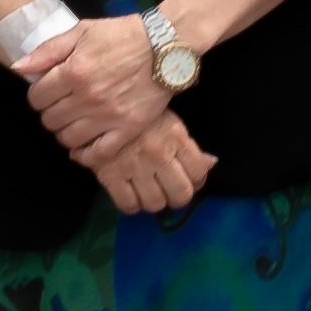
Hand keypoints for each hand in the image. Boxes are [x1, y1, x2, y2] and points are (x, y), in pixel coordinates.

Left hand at [16, 14, 173, 164]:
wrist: (165, 46)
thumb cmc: (121, 35)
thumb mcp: (81, 31)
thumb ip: (47, 51)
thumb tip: (18, 68)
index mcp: (73, 71)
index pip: (36, 98)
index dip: (38, 95)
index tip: (48, 91)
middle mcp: (87, 97)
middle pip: (50, 120)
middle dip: (50, 112)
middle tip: (61, 105)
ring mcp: (108, 116)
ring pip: (68, 139)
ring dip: (65, 132)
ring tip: (73, 122)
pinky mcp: (127, 129)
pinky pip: (98, 154)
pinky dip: (85, 156)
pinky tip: (82, 148)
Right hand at [86, 111, 210, 216]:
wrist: (99, 105)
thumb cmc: (139, 114)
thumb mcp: (169, 122)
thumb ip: (190, 146)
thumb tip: (211, 164)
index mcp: (175, 136)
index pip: (199, 172)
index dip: (197, 181)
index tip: (189, 180)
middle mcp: (158, 153)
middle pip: (180, 194)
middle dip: (178, 197)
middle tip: (170, 191)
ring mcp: (134, 165)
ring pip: (155, 203)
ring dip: (155, 202)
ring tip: (150, 192)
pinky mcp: (110, 175)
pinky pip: (128, 204)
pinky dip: (132, 205)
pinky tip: (132, 195)